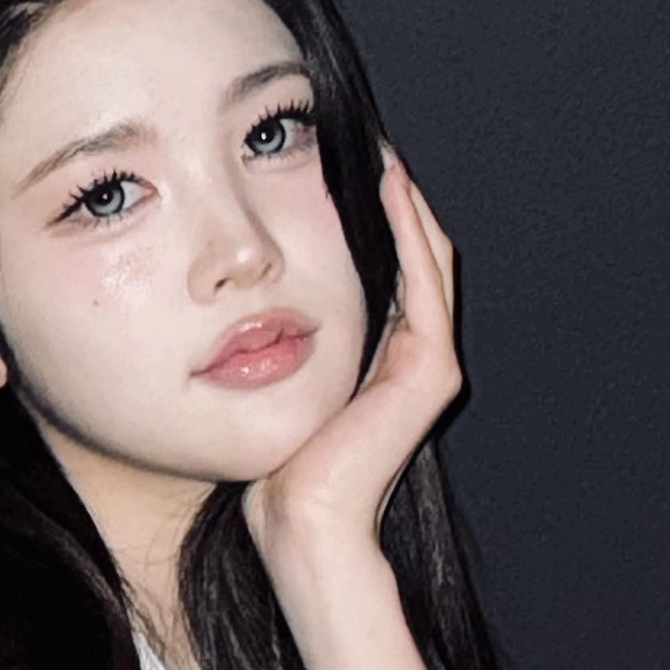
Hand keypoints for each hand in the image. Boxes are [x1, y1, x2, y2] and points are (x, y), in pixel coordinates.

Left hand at [242, 155, 463, 581]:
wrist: (301, 523)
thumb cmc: (278, 473)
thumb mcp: (276, 389)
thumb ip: (277, 347)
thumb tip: (239, 306)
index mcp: (381, 366)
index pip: (387, 275)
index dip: (372, 222)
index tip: (339, 170)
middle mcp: (412, 361)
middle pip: (413, 260)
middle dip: (392, 204)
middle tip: (370, 145)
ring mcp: (428, 365)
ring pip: (427, 261)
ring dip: (406, 205)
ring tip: (383, 154)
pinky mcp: (430, 370)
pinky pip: (425, 282)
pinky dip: (411, 232)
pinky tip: (391, 187)